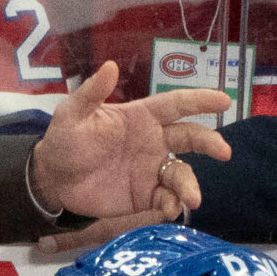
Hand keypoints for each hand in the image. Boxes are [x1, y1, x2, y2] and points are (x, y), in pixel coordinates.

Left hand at [30, 65, 233, 225]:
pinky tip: (169, 210)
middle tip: (223, 152)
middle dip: (209, 143)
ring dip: (189, 185)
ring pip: (180, 173)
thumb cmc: (65, 140)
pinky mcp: (143, 195)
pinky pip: (164, 198)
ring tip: (191, 199)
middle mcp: (154, 141)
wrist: (52, 179)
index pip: (177, 104)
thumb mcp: (73, 114)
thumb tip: (109, 66)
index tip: (224, 101)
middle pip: (190, 138)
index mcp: (143, 116)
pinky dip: (171, 204)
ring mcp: (150, 169)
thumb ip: (92, 93)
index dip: (201, 101)